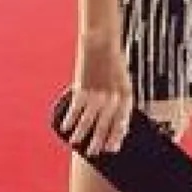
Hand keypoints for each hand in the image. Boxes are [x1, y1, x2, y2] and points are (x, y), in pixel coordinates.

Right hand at [61, 31, 132, 156]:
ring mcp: (97, 92)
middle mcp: (112, 96)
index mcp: (126, 94)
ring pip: (88, 120)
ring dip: (81, 133)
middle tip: (93, 152)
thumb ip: (116, 97)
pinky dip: (70, 119)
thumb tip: (109, 119)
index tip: (112, 149)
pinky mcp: (83, 87)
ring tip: (76, 143)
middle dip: (98, 141)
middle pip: (105, 125)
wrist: (102, 39)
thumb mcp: (120, 79)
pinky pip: (75, 108)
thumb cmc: (111, 60)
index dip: (117, 136)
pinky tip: (65, 127)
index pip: (122, 121)